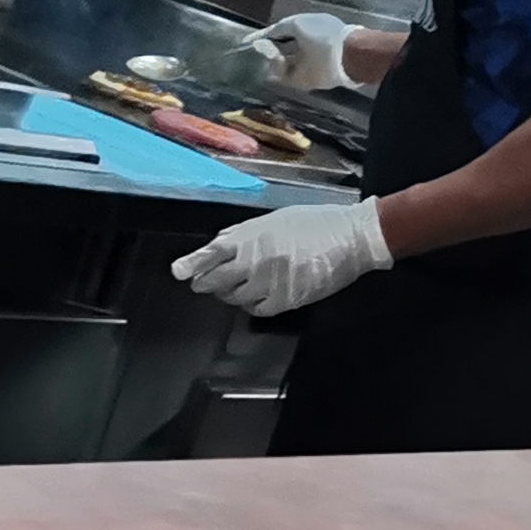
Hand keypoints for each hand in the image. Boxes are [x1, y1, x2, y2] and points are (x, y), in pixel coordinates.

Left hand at [173, 197, 389, 318]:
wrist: (351, 238)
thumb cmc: (315, 223)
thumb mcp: (274, 219)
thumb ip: (244, 233)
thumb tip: (219, 245)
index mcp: (249, 237)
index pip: (210, 255)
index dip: (191, 265)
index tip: (179, 273)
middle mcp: (254, 261)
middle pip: (216, 281)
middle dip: (206, 283)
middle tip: (204, 284)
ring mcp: (269, 283)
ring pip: (234, 298)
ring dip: (231, 294)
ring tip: (238, 288)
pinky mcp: (286, 300)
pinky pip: (257, 309)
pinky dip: (252, 305)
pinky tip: (258, 297)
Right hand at [244, 10, 365, 93]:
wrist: (363, 56)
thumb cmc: (327, 63)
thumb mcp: (301, 75)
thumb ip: (283, 74)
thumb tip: (271, 73)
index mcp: (295, 23)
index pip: (272, 31)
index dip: (261, 40)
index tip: (251, 45)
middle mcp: (309, 18)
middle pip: (289, 30)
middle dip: (280, 42)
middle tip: (271, 53)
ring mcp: (326, 21)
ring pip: (305, 32)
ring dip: (297, 43)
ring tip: (290, 57)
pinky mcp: (340, 29)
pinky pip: (318, 35)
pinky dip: (310, 44)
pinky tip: (310, 55)